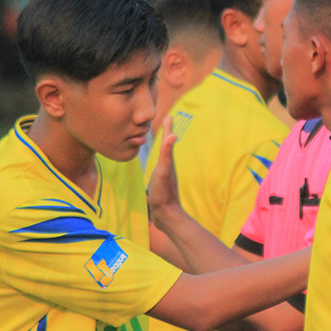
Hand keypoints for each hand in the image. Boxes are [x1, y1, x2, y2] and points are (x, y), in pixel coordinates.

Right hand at [147, 116, 182, 231]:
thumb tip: (174, 135)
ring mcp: (165, 176)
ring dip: (163, 147)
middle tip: (166, 121)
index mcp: (169, 162)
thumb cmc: (164, 193)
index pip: (168, 140)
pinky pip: (160, 167)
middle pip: (167, 146)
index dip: (168, 128)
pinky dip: (158, 161)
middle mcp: (168, 167)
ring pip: (164, 157)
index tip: (169, 115)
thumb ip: (167, 154)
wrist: (167, 216)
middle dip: (167, 133)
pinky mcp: (161, 184)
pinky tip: (157, 165)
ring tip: (162, 139)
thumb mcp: (163, 171)